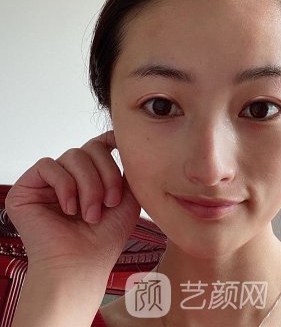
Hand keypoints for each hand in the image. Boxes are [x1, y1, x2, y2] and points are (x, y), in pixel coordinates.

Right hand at [5, 130, 140, 274]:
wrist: (83, 264)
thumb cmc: (106, 236)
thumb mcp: (128, 198)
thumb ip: (127, 172)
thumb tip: (126, 146)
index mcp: (91, 176)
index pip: (98, 146)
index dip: (109, 139)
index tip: (120, 143)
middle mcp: (70, 175)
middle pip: (90, 148)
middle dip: (106, 175)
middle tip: (110, 203)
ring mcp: (49, 181)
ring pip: (73, 156)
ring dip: (88, 185)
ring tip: (90, 214)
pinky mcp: (27, 187)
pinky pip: (49, 165)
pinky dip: (65, 186)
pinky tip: (69, 209)